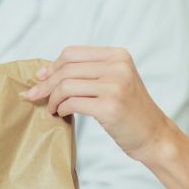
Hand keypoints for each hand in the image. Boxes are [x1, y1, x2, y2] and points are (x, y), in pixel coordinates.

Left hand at [21, 46, 174, 162]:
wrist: (154, 135)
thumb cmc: (130, 110)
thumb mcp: (115, 81)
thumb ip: (88, 72)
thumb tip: (45, 71)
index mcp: (118, 55)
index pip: (73, 53)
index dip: (52, 65)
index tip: (40, 78)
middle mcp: (118, 67)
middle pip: (67, 68)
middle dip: (45, 83)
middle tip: (34, 95)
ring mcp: (115, 87)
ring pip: (66, 86)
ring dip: (52, 98)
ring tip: (52, 108)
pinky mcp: (110, 107)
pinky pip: (73, 103)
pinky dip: (62, 108)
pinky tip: (62, 114)